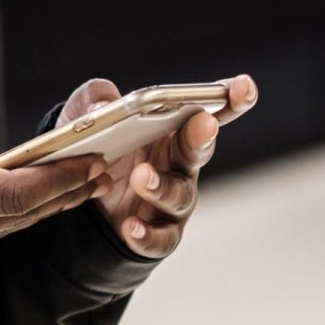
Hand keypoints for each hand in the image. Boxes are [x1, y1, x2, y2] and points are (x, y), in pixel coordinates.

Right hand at [0, 107, 110, 262]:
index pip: (15, 194)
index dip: (58, 179)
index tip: (90, 161)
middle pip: (21, 216)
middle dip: (65, 194)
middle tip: (100, 171)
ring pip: (4, 229)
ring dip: (44, 208)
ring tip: (74, 186)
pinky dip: (11, 218)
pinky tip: (21, 206)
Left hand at [55, 74, 258, 258]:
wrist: (80, 196)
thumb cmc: (96, 146)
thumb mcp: (85, 116)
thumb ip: (94, 101)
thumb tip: (103, 107)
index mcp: (172, 129)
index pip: (209, 111)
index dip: (230, 99)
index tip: (244, 86)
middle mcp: (180, 163)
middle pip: (198, 149)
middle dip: (202, 136)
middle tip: (203, 123)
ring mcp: (173, 199)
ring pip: (179, 195)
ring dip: (163, 186)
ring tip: (141, 177)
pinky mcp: (158, 231)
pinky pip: (161, 238)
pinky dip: (148, 234)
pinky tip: (131, 227)